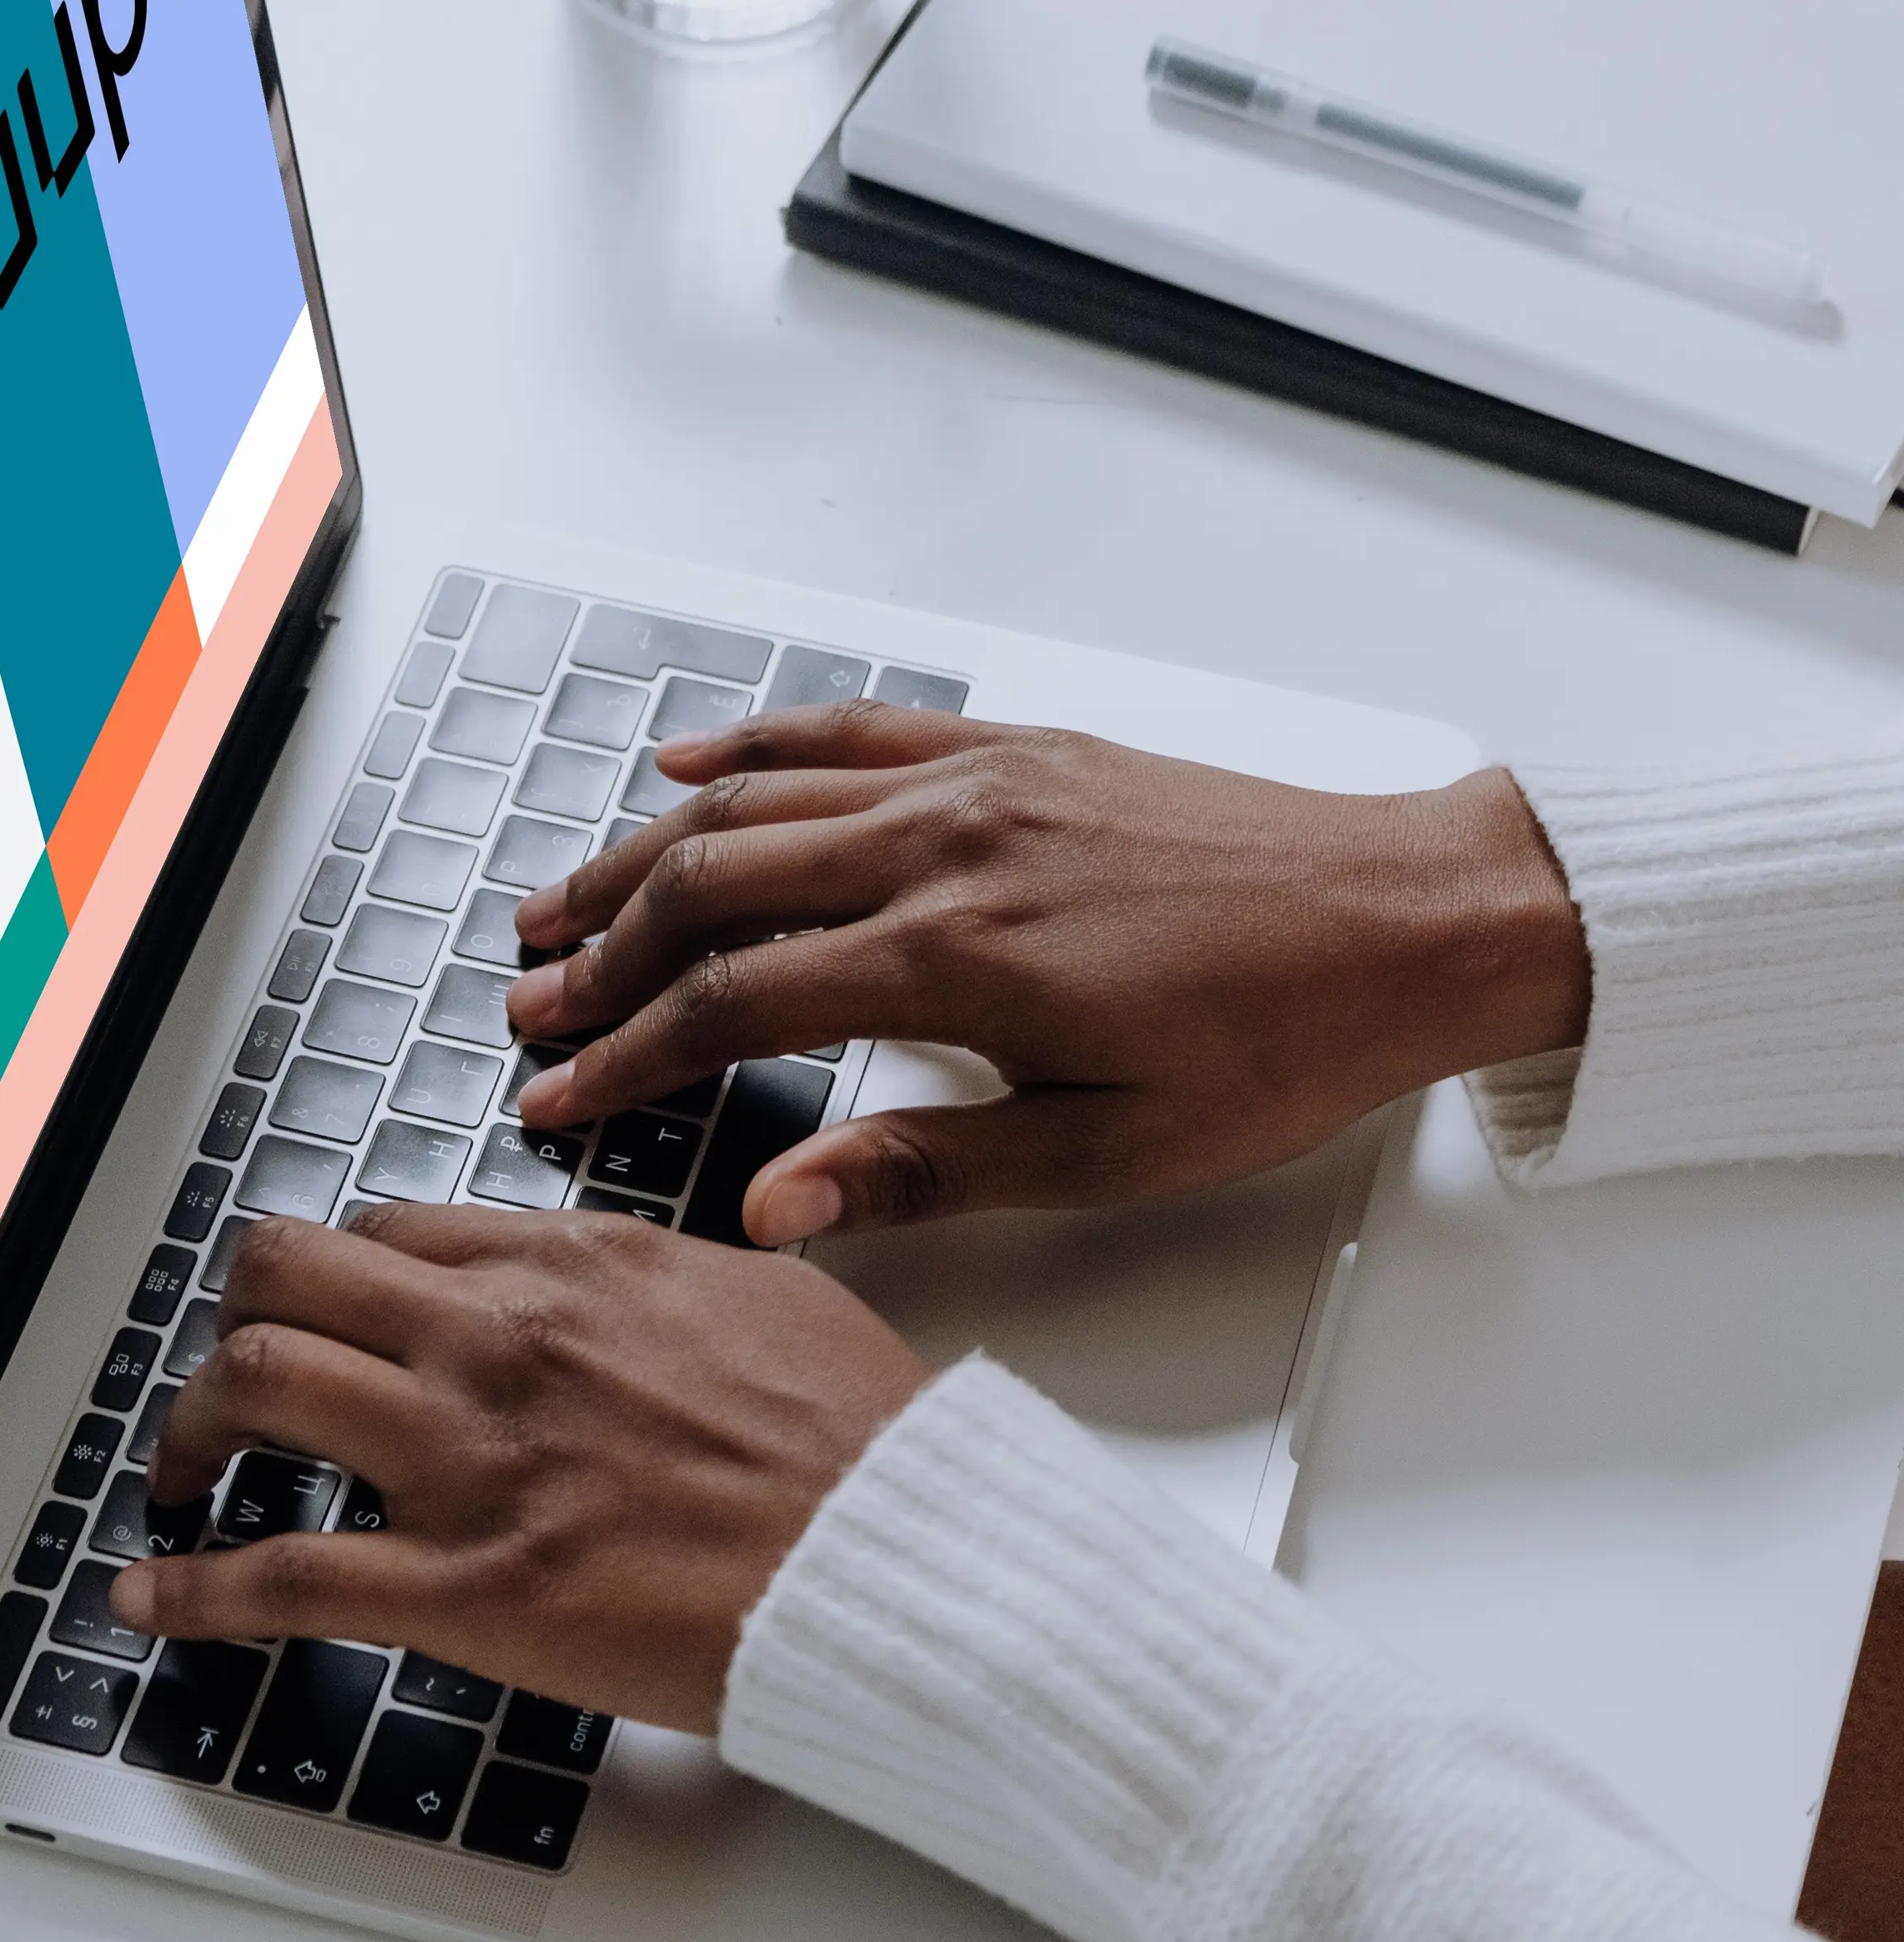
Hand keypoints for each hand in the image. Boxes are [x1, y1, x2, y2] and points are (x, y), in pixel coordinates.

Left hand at [109, 1203, 926, 1731]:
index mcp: (574, 1265)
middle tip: (225, 1378)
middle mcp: (500, 1338)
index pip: (390, 1230)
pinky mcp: (466, 1587)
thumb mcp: (763, 1296)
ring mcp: (471, 1459)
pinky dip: (192, 1588)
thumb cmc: (861, 1448)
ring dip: (192, 1431)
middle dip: (232, 1320)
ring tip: (182, 1477)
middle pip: (285, 1274)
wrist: (901, 1562)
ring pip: (255, 1386)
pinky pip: (281, 1575)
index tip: (317, 1313)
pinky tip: (152, 1598)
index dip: (331, 1273)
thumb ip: (657, 1277)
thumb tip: (615, 1281)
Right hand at [503, 708, 1590, 1238]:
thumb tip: (776, 1210)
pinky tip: (683, 764)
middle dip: (600, 954)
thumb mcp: (1109, 1156)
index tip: (559, 1098)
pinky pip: (845, 730)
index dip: (625, 1058)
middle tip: (529, 1008)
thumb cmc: (1284, 1045)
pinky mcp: (1016, 747)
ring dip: (639, 853)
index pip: (731, 1007)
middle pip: (710, 887)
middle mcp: (946, 848)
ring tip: (561, 908)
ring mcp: (976, 780)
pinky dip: (747, 745)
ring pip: (753, 801)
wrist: (1411, 919)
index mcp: (958, 963)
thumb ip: (925, 1173)